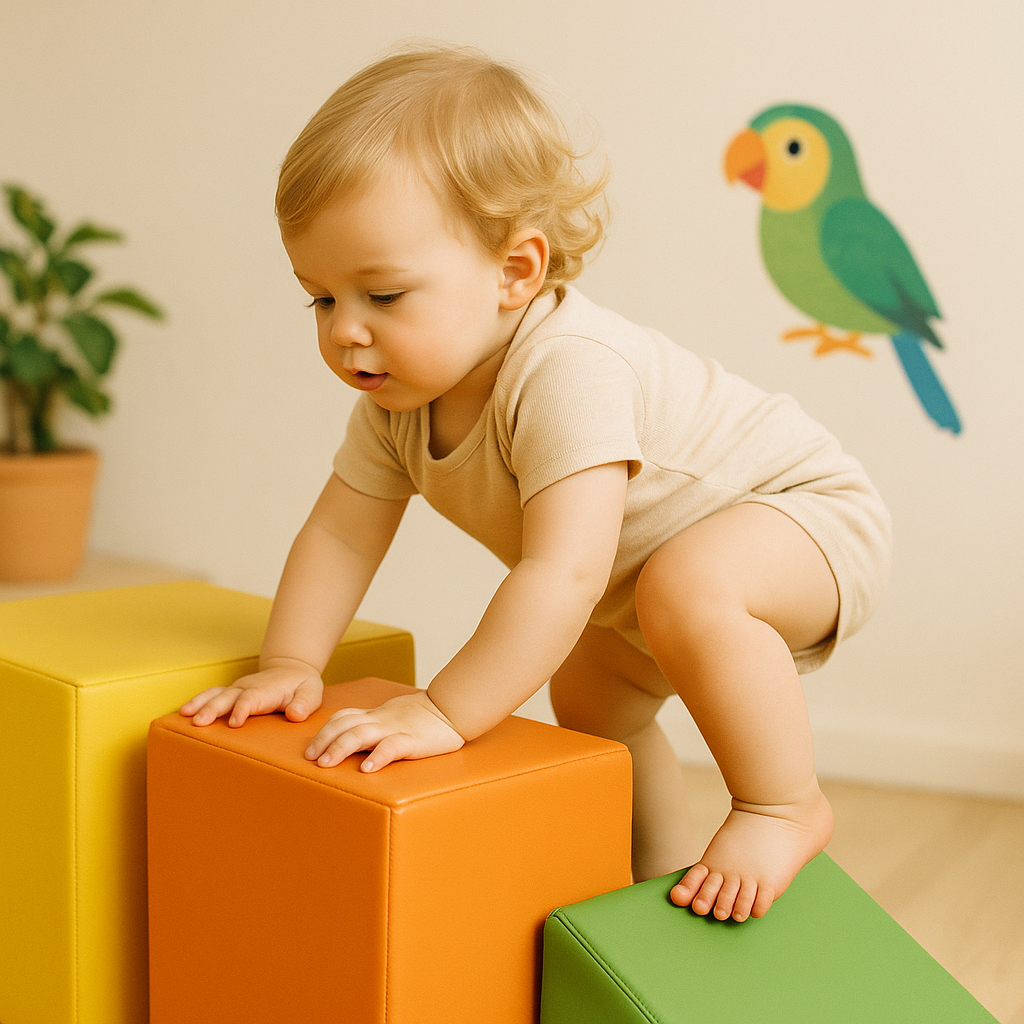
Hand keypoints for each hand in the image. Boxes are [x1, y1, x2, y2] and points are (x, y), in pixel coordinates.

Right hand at [180, 658, 323, 727]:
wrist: (291, 669)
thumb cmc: (301, 685)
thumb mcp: (311, 692)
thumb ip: (304, 703)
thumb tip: (295, 714)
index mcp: (266, 690)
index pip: (251, 700)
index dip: (242, 710)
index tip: (233, 723)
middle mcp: (247, 688)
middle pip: (227, 697)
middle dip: (213, 709)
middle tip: (199, 722)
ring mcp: (237, 689)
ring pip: (216, 694)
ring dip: (200, 704)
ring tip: (184, 715)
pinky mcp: (231, 693)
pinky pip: (212, 695)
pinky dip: (198, 701)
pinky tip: (183, 712)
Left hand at [305, 689, 464, 771]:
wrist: (452, 708)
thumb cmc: (422, 717)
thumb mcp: (393, 718)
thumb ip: (375, 726)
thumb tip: (352, 740)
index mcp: (376, 716)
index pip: (343, 718)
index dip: (324, 732)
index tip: (310, 749)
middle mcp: (380, 721)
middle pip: (345, 725)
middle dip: (324, 741)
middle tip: (311, 759)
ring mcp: (395, 729)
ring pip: (361, 734)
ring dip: (340, 748)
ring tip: (326, 764)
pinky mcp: (413, 740)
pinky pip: (392, 747)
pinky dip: (377, 757)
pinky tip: (367, 769)